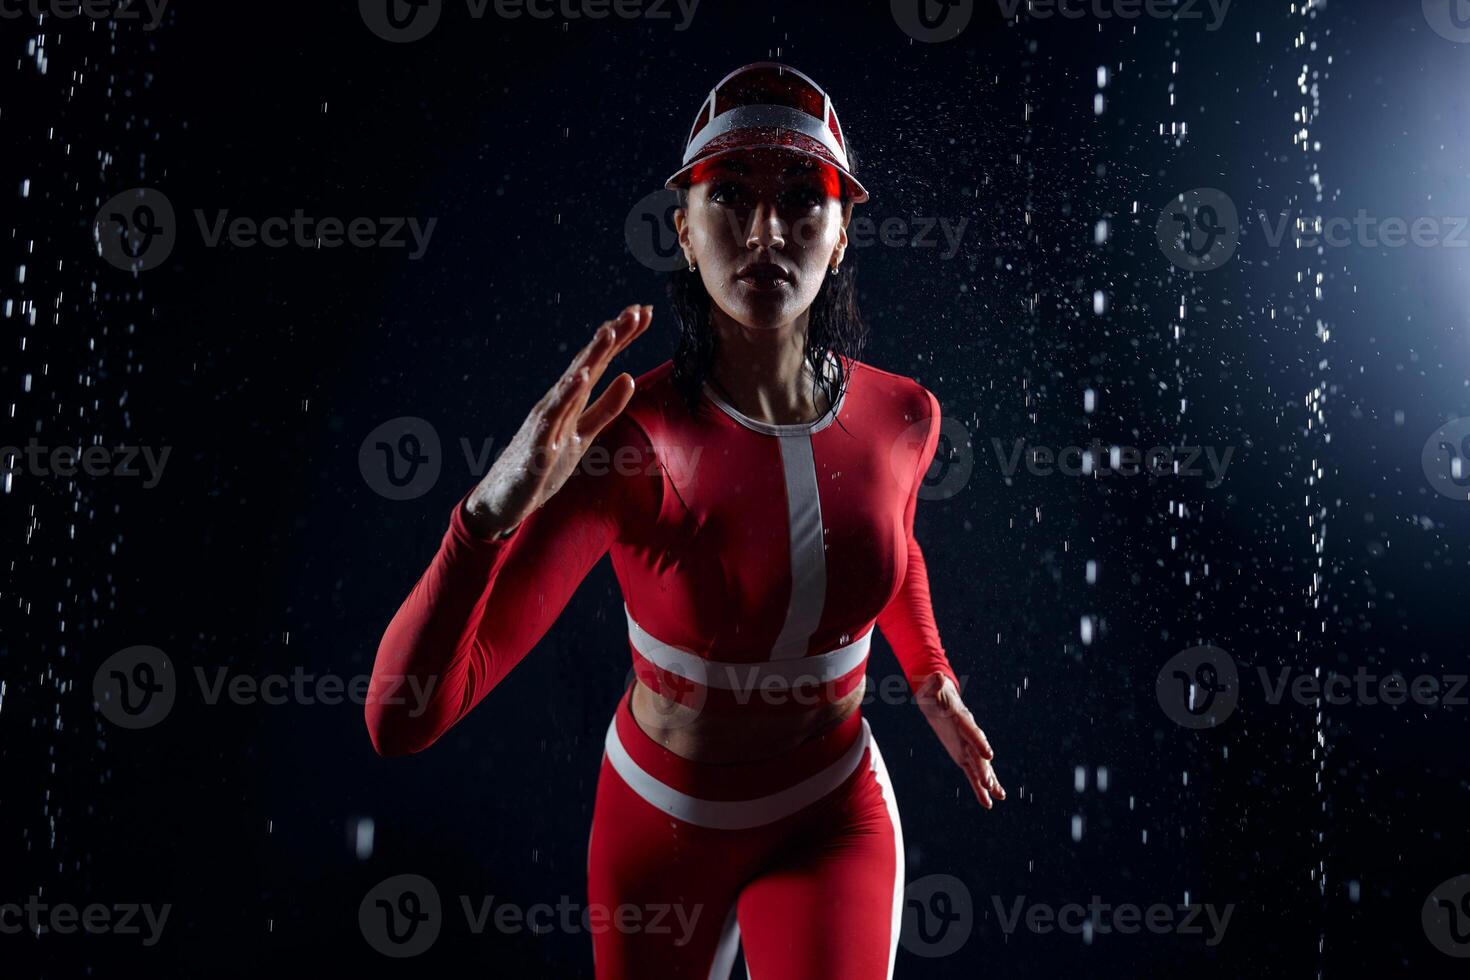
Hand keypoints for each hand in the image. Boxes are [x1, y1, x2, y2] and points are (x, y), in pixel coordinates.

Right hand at [463, 303, 652, 537]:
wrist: (501, 500)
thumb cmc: (542, 465)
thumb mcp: (583, 436)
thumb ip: (606, 408)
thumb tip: (629, 377)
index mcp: (571, 401)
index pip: (600, 363)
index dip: (622, 338)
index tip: (644, 311)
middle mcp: (557, 403)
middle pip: (588, 364)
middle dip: (612, 337)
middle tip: (636, 310)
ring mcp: (545, 422)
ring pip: (571, 384)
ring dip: (590, 357)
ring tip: (609, 332)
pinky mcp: (536, 445)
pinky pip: (553, 418)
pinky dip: (566, 396)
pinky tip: (579, 377)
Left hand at [915, 672, 1006, 808]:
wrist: (937, 697)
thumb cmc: (932, 691)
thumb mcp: (930, 688)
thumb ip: (934, 685)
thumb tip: (937, 676)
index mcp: (961, 719)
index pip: (972, 732)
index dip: (980, 743)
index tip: (989, 755)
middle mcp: (968, 735)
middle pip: (978, 754)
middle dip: (984, 769)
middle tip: (989, 784)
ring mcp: (967, 746)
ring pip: (979, 767)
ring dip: (988, 781)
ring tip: (1000, 796)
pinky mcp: (963, 755)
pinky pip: (971, 773)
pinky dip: (979, 788)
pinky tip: (988, 802)